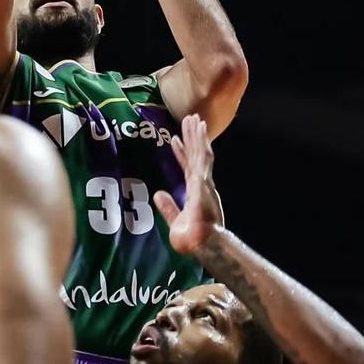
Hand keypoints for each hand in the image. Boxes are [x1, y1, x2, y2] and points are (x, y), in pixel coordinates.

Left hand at [152, 113, 218, 255]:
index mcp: (196, 193)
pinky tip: (199, 130)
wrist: (203, 245)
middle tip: (188, 119)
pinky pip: (202, 158)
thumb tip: (158, 194)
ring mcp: (204, 183)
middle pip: (196, 156)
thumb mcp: (174, 222)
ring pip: (201, 153)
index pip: (188, 168)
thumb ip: (168, 207)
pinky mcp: (203, 182)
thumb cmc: (192, 239)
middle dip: (192, 138)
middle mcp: (202, 185)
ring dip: (197, 135)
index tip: (176, 139)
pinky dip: (200, 143)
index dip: (182, 153)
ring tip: (194, 119)